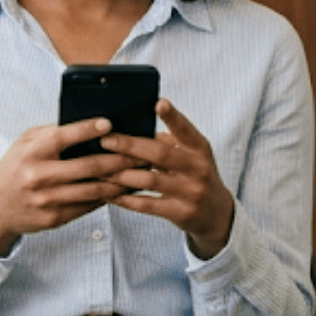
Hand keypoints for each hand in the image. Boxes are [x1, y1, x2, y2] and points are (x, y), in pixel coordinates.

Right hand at [0, 119, 139, 256]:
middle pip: (89, 166)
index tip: (109, 124)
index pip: (63, 137)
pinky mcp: (55, 218)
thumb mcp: (23, 145)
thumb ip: (51, 134)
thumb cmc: (14, 169)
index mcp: (31, 153)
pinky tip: (123, 189)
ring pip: (95, 189)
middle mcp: (38, 176)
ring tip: (141, 171)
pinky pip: (89, 205)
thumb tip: (88, 125)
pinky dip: (110, 196)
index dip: (87, 129)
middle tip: (142, 152)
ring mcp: (47, 199)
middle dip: (120, 158)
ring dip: (122, 180)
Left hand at [105, 100, 236, 258]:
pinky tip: (107, 193)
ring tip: (99, 168)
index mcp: (199, 149)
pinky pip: (147, 204)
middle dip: (129, 146)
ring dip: (120, 173)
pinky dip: (125, 198)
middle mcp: (198, 168)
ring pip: (149, 180)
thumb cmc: (192, 174)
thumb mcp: (189, 155)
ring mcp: (191, 192)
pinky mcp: (181, 212)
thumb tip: (128, 127)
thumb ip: (165, 142)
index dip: (173, 117)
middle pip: (160, 154)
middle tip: (104, 140)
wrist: (216, 212)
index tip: (159, 103)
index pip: (186, 130)